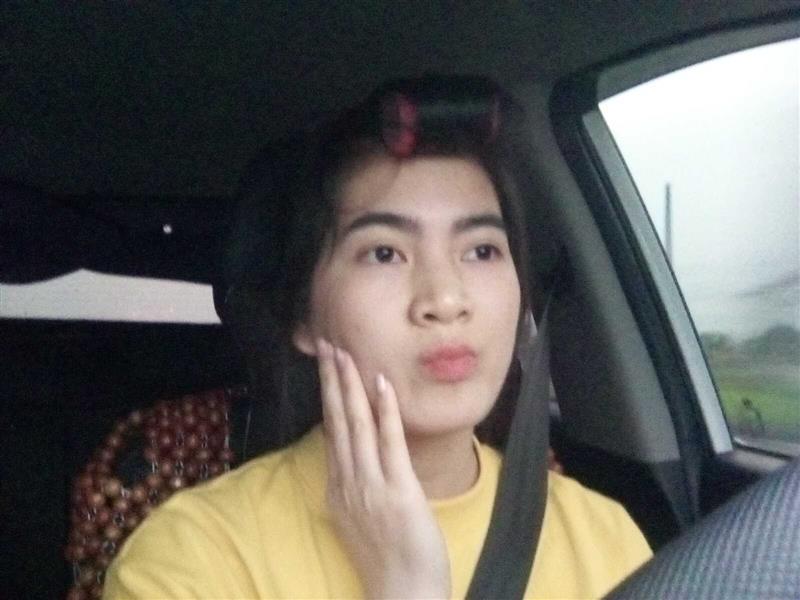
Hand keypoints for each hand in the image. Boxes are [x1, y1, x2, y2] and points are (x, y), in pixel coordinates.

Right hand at [316, 339, 450, 598]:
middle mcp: (348, 482)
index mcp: (339, 487)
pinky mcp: (399, 490)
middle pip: (337, 420)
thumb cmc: (387, 561)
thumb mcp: (360, 520)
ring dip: (351, 386)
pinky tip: (381, 384)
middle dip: (333, 380)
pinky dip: (385, 411)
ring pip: (357, 425)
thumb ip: (354, 487)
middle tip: (327, 344)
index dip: (328, 395)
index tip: (327, 366)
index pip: (332, 431)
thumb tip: (354, 458)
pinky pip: (390, 443)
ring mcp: (371, 485)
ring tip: (346, 353)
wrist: (402, 595)